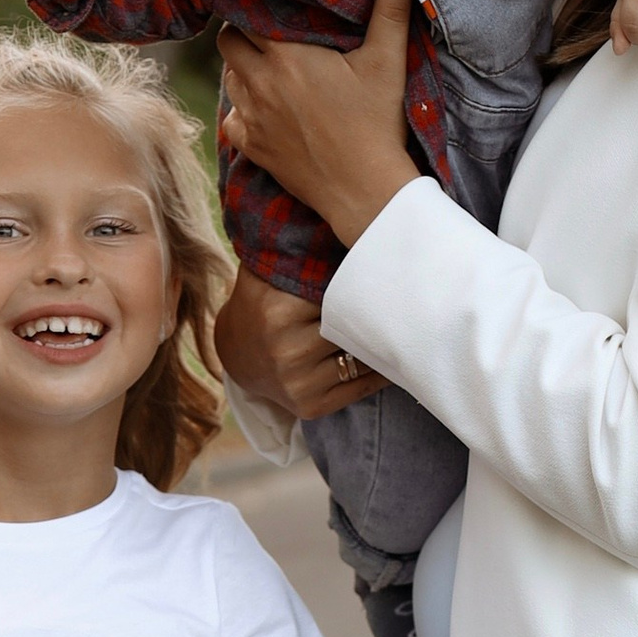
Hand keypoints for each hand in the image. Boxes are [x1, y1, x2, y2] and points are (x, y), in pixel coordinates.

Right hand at [207, 266, 386, 425]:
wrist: (236, 351)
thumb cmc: (263, 299)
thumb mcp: (271, 268)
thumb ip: (300, 249)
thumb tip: (344, 229)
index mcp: (278, 312)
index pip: (343, 293)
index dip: (365, 282)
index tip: (387, 273)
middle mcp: (287, 351)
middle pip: (355, 327)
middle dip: (376, 313)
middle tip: (401, 299)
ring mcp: (298, 384)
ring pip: (362, 358)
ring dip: (380, 342)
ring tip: (398, 325)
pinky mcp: (309, 407)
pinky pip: (360, 387)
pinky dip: (379, 372)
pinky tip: (388, 355)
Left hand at [217, 0, 421, 252]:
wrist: (365, 190)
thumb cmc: (377, 124)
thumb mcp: (387, 62)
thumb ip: (390, 10)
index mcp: (286, 56)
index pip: (246, 15)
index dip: (255, 8)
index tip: (271, 7)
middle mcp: (260, 83)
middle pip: (228, 42)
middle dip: (244, 35)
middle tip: (270, 36)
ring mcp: (252, 117)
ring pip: (229, 78)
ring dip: (243, 70)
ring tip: (271, 69)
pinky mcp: (252, 147)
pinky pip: (232, 118)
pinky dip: (243, 110)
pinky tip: (266, 109)